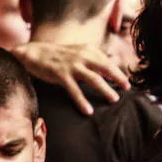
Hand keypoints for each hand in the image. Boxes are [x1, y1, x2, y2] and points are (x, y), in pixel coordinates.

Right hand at [14, 42, 130, 114]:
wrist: (34, 53)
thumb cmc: (59, 55)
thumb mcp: (78, 53)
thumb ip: (93, 60)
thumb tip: (111, 69)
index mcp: (88, 50)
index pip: (108, 61)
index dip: (118, 71)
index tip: (127, 82)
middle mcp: (82, 56)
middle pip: (106, 67)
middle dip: (118, 78)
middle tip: (127, 88)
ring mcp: (72, 65)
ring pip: (93, 79)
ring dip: (105, 89)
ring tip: (114, 99)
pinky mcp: (61, 75)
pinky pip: (74, 90)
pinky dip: (82, 101)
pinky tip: (88, 111)